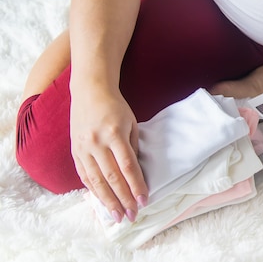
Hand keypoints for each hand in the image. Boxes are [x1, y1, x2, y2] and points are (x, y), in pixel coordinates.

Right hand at [70, 87, 147, 222]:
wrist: (89, 91)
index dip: (136, 185)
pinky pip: (83, 175)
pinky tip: (101, 201)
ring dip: (107, 200)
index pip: (127, 166)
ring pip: (95, 180)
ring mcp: (83, 147)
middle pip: (111, 177)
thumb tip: (135, 173)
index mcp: (115, 133)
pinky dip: (93, 190)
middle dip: (123, 199)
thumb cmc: (115, 107)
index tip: (144, 200)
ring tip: (117, 215)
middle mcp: (97, 142)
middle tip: (132, 215)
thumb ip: (133, 147)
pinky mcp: (74, 151)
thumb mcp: (131, 123)